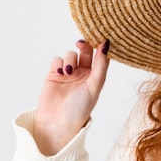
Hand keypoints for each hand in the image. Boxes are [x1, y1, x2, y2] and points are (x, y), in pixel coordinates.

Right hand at [34, 39, 109, 154]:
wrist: (58, 122)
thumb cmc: (80, 107)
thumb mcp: (95, 85)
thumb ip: (101, 65)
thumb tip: (106, 44)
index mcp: (96, 76)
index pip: (100, 56)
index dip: (100, 46)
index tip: (100, 37)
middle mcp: (83, 73)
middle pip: (85, 51)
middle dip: (84, 46)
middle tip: (81, 44)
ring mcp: (68, 73)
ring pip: (70, 55)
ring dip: (69, 59)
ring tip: (68, 71)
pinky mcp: (53, 75)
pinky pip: (57, 60)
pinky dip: (59, 63)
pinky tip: (60, 73)